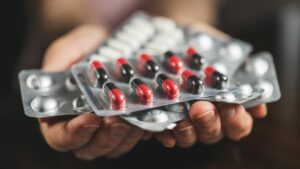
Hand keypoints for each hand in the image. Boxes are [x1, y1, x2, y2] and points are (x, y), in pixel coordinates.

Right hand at [40, 25, 146, 159]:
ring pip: (120, 144)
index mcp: (64, 114)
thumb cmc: (88, 45)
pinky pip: (145, 136)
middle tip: (117, 118)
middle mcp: (89, 125)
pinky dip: (154, 134)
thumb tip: (48, 94)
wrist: (116, 35)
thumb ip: (56, 69)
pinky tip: (163, 130)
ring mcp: (114, 126)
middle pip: (94, 147)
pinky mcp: (136, 121)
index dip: (74, 134)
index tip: (90, 119)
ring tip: (138, 116)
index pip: (62, 137)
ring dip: (130, 134)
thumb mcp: (67, 51)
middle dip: (107, 136)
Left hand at [155, 23, 267, 147]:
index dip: (236, 119)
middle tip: (201, 107)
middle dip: (208, 121)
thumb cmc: (206, 51)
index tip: (230, 105)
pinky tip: (164, 128)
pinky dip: (164, 133)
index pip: (238, 125)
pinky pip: (164, 134)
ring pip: (188, 137)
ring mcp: (185, 122)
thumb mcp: (225, 55)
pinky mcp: (164, 120)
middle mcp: (207, 120)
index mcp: (227, 109)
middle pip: (213, 133)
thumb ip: (242, 73)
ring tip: (182, 116)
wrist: (179, 41)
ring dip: (186, 129)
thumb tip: (258, 94)